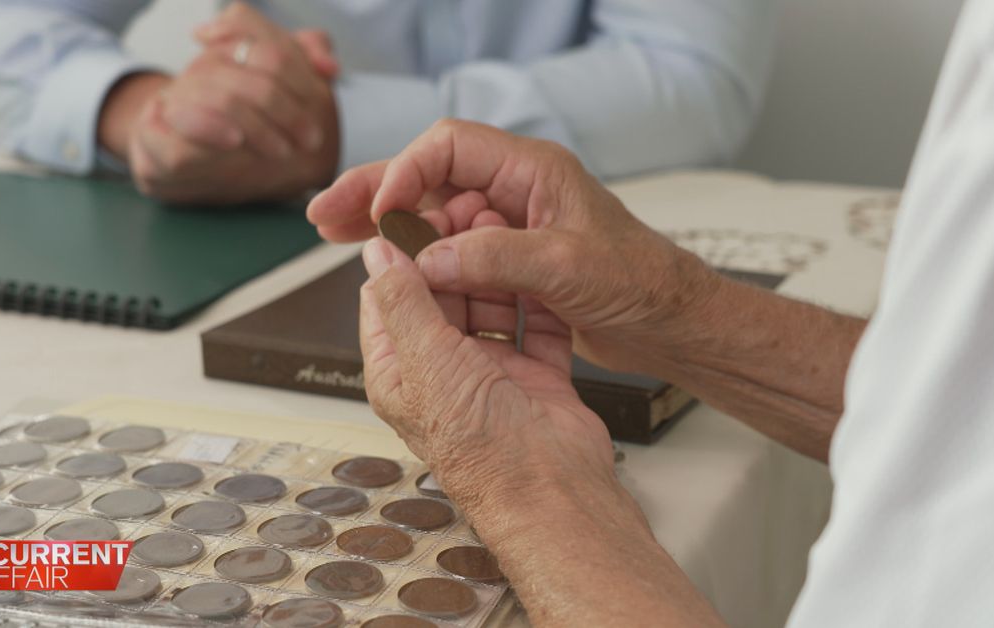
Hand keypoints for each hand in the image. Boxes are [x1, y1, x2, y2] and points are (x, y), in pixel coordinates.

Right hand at [99, 4, 338, 203]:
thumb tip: (328, 64)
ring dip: (255, 124)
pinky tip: (234, 141)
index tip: (322, 105)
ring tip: (281, 150)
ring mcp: (171, 100)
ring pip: (213, 94)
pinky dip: (208, 129)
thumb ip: (305, 68)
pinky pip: (176, 126)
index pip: (265, 47)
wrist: (179, 167)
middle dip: (282, 107)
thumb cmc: (238, 133)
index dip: (298, 75)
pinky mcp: (151, 134)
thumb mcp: (280, 103)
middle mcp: (197, 70)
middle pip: (243, 71)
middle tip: (310, 139)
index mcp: (228, 53)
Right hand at [310, 119, 719, 375]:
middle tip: (324, 215)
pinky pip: (450, 251)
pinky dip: (416, 258)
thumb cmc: (639, 281)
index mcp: (533, 171)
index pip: (449, 147)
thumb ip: (496, 260)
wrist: (669, 322)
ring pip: (433, 215)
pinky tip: (386, 270)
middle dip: (374, 193)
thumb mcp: (567, 268)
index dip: (406, 172)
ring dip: (387, 227)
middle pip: (428, 177)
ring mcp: (509, 225)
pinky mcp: (508, 259)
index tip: (379, 209)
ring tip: (335, 238)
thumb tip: (428, 261)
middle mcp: (515, 191)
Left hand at [357, 236, 618, 518]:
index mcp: (402, 372)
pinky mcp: (536, 375)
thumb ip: (404, 302)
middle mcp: (444, 371)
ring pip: (490, 304)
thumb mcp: (426, 360)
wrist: (551, 487)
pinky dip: (538, 296)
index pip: (389, 300)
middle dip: (454, 255)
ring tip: (504, 228)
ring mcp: (492, 372)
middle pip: (443, 295)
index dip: (401, 256)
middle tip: (469, 211)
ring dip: (496, 270)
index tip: (419, 214)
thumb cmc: (481, 446)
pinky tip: (538, 264)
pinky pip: (537, 325)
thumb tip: (377, 253)